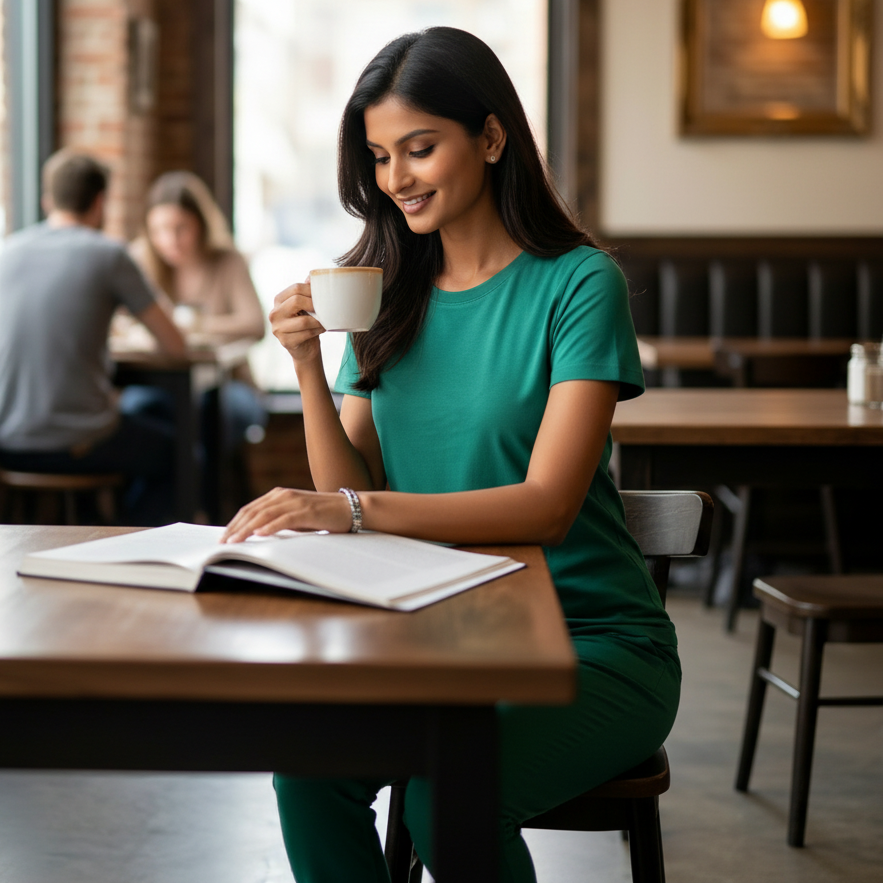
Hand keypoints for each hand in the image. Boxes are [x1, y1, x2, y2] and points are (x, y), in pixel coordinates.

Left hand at [221, 487, 353, 542]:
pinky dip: (270, 526)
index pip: (250, 509)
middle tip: (223, 542)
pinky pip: (284, 519)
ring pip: (264, 515)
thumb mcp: (296, 516)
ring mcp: (295, 502)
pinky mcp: (307, 511)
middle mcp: (284, 495)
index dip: (235, 523)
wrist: (350, 508)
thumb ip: (278, 519)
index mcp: (279, 495)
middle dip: (235, 527)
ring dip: (247, 529)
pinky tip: (260, 534)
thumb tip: (257, 532)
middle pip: (252, 511)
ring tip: (235, 541)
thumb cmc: (323, 515)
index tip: (224, 537)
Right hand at [269, 282, 323, 364]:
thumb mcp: (306, 306)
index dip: (312, 290)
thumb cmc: (307, 324)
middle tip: (326, 309)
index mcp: (279, 300)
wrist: (305, 349)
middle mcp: (274, 313)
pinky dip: (317, 331)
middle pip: (297, 301)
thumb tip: (312, 276)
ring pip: (304, 321)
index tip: (324, 296)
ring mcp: (278, 328)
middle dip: (315, 305)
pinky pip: (306, 334)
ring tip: (325, 321)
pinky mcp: (285, 341)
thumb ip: (307, 292)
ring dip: (319, 321)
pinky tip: (321, 329)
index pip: (296, 288)